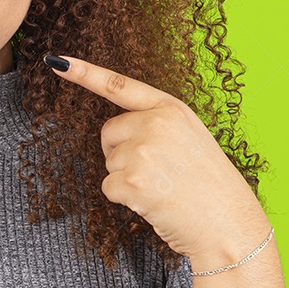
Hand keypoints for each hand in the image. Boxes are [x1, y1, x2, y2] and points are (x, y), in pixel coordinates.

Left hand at [45, 54, 267, 262]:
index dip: (86, 73)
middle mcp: (155, 124)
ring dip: (126, 179)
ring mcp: (143, 151)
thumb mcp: (191, 137)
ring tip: (162, 188)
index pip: (120, 86)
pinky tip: (153, 202)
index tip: (59, 62)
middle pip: (109, 132)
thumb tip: (116, 130)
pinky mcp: (132, 181)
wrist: (229, 225)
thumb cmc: (210, 186)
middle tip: (155, 172)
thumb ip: (157, 124)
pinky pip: (108, 187)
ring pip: (109, 162)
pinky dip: (124, 198)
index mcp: (171, 109)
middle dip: (121, 152)